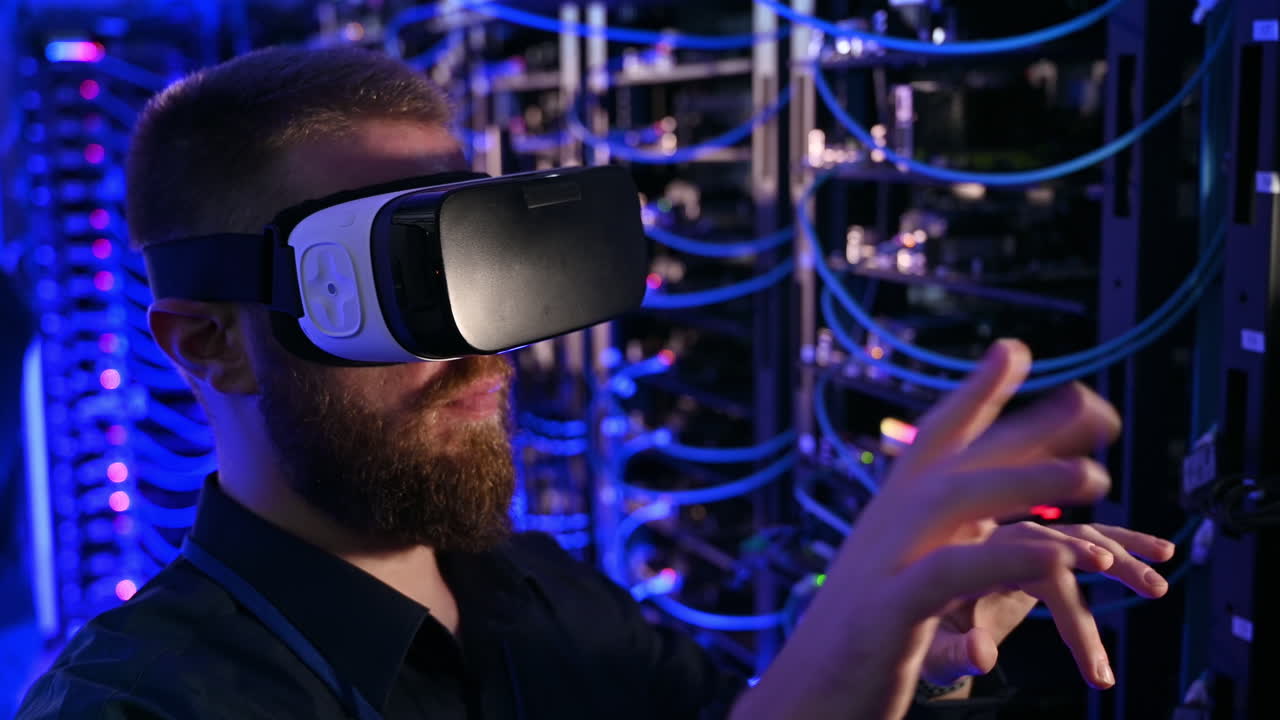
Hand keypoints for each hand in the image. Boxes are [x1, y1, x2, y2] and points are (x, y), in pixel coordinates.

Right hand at [733, 340, 1122, 719]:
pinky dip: (1005, 555)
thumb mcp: (899, 581)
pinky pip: (952, 572)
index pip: (933, 440)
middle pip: (953, 456)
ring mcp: (883, 565)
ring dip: (1027, 482)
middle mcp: (883, 527)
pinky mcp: (889, 613)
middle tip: (1092, 408)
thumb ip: (939, 544)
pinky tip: (1058, 551)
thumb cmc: (859, 646)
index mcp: (889, 516)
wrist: (801, 702)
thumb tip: (981, 522)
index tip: (1013, 349)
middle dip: (1022, 426)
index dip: (975, 393)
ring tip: (1094, 478)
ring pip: (956, 500)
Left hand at [924, 522, 1176, 690]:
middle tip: (1148, 589)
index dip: (1063, 581)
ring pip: (1079, 536)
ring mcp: (1022, 543)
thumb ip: (955, 652)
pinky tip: (1160, 551)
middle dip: (1107, 560)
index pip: (1027, 562)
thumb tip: (983, 654)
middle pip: (1060, 539)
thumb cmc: (923, 637)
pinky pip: (1086, 538)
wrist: (914, 617)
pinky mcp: (1039, 551)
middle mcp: (998, 540)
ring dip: (1123, 554)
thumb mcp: (932, 651)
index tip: (1094, 602)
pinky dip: (1123, 540)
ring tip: (1156, 585)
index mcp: (971, 556)